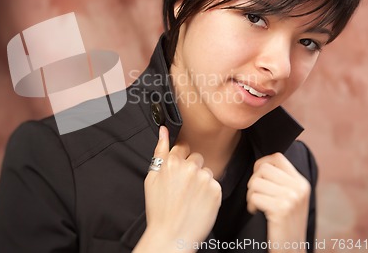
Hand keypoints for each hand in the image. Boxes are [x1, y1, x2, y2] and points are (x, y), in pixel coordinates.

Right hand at [134, 126, 221, 252]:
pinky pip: (214, 184)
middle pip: (196, 157)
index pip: (182, 147)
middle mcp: (189, 167)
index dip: (180, 159)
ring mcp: (204, 179)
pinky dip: (209, 192)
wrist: (172, 236)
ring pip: (206, 171)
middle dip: (191, 168)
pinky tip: (198, 202)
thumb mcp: (151, 179)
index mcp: (171, 162)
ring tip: (191, 197)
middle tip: (183, 187)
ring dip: (201, 180)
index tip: (178, 169)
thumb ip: (159, 151)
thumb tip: (163, 131)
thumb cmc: (159, 210)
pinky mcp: (216, 190)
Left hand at [247, 153, 310, 251]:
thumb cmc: (285, 222)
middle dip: (253, 180)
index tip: (259, 178)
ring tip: (257, 204)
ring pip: (256, 182)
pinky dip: (251, 205)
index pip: (277, 157)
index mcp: (301, 182)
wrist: (292, 248)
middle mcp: (299, 187)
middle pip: (263, 168)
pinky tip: (257, 212)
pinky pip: (254, 197)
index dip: (262, 164)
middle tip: (256, 194)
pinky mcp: (281, 209)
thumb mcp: (291, 197)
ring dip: (251, 194)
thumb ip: (282, 180)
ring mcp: (292, 198)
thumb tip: (262, 163)